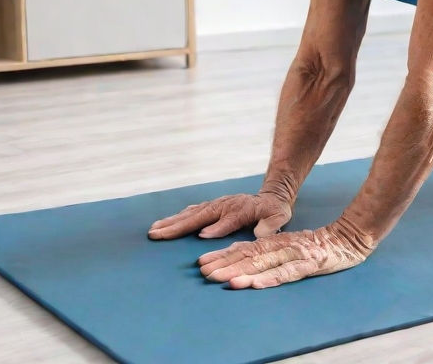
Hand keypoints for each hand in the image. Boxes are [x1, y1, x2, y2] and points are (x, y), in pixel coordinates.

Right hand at [147, 193, 292, 239]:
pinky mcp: (212, 207)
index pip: (227, 220)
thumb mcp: (279, 216)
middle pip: (200, 216)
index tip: (201, 235)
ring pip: (191, 214)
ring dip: (172, 222)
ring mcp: (216, 205)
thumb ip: (270, 224)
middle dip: (179, 225)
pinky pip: (192, 212)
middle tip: (158, 234)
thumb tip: (258, 233)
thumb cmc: (275, 210)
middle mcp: (224, 206)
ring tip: (154, 230)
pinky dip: (178, 218)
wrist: (271, 196)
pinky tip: (166, 223)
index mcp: (241, 210)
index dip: (216, 228)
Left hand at [197, 218, 373, 288]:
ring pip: (266, 263)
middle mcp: (282, 246)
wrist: (350, 237)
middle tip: (205, 273)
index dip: (222, 255)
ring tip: (225, 280)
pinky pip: (289, 273)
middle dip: (226, 265)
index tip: (201, 263)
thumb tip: (236, 254)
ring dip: (243, 271)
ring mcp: (296, 254)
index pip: (245, 248)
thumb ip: (265, 248)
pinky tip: (257, 284)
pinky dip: (271, 278)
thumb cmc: (316, 244)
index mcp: (275, 241)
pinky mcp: (311, 264)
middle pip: (250, 256)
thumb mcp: (287, 244)